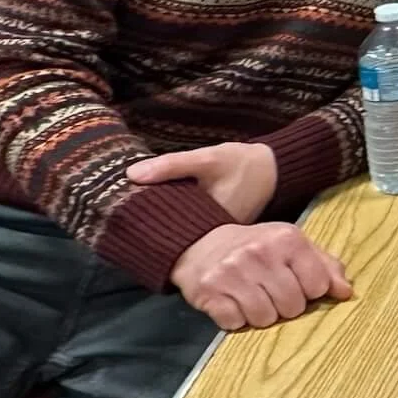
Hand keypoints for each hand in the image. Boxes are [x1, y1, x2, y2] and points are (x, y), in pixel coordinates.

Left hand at [128, 142, 277, 223]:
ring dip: (166, 223)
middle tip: (126, 212)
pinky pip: (193, 230)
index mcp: (209, 227)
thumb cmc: (241, 163)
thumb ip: (172, 165)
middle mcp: (213, 240)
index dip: (144, 223)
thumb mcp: (208, 158)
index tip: (123, 213)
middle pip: (173, 236)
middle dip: (152, 224)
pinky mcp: (217, 232)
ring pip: (183, 233)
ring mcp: (216, 238)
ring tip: (141, 212)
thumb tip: (131, 174)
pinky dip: (180, 221)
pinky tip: (167, 212)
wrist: (274, 169)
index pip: (168, 230)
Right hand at [169, 222, 353, 330]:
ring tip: (253, 297)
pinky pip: (235, 323)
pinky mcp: (208, 292)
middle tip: (272, 292)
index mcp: (287, 239)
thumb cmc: (257, 247)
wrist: (202, 242)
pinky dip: (236, 319)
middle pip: (292, 306)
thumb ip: (323, 265)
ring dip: (261, 315)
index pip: (317, 285)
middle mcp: (260, 253)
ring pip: (265, 319)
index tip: (297, 284)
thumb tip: (346, 292)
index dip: (310, 291)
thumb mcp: (293, 245)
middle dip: (285, 306)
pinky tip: (233, 302)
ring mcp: (232, 273)